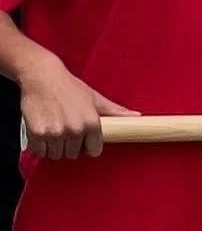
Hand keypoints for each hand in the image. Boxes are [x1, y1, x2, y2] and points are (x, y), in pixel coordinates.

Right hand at [18, 52, 137, 160]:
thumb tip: (136, 116)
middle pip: (73, 155)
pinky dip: (39, 146)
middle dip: (69, 146)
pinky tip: (42, 133)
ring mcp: (55, 133)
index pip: (94, 151)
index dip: (87, 146)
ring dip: (53, 147)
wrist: (41, 76)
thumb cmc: (68, 86)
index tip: (82, 140)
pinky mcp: (37, 134)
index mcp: (91, 123)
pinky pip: (39, 152)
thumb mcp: (94, 97)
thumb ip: (114, 111)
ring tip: (53, 130)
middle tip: (65, 131)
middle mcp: (74, 130)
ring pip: (56, 155)